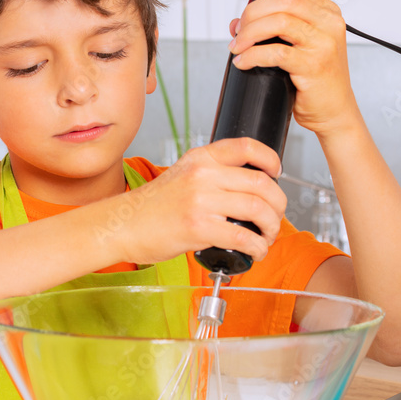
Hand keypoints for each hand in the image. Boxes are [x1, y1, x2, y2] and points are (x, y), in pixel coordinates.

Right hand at [115, 138, 285, 263]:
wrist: (122, 225)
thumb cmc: (150, 207)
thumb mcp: (180, 175)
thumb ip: (210, 175)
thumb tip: (245, 189)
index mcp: (200, 158)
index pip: (245, 146)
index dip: (270, 159)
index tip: (277, 172)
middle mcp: (202, 175)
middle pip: (261, 183)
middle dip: (278, 204)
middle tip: (276, 217)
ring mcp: (200, 200)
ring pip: (258, 209)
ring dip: (271, 227)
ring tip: (267, 236)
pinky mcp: (198, 227)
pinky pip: (242, 237)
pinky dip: (257, 248)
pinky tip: (255, 252)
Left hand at [227, 0, 359, 137]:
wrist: (334, 111)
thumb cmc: (317, 80)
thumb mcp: (300, 47)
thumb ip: (274, 30)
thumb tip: (237, 23)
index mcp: (328, 13)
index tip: (250, 14)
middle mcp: (329, 23)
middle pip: (283, 0)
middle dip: (252, 14)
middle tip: (240, 32)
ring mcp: (323, 43)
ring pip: (278, 21)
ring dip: (249, 33)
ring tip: (238, 47)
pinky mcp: (313, 65)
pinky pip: (275, 52)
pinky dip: (252, 56)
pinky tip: (243, 62)